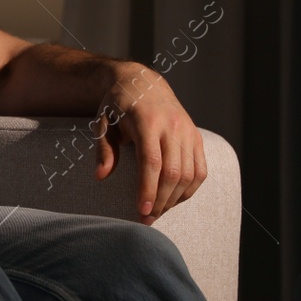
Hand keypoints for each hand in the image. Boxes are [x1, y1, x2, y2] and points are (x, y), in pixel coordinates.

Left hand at [91, 63, 206, 223]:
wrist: (142, 81)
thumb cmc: (117, 105)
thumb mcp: (102, 122)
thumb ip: (103, 149)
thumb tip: (101, 176)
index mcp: (147, 121)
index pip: (152, 162)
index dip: (148, 189)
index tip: (141, 211)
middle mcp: (172, 126)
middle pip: (173, 172)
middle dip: (160, 201)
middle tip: (146, 219)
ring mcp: (188, 131)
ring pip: (190, 174)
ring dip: (174, 199)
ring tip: (158, 212)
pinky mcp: (196, 137)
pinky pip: (200, 169)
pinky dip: (190, 189)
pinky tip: (174, 199)